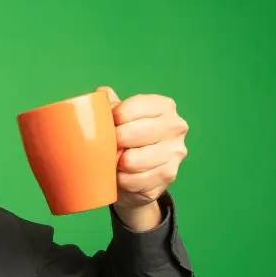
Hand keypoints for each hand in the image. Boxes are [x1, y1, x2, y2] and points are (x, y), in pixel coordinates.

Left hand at [97, 86, 188, 228]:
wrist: (137, 176)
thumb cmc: (126, 140)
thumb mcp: (118, 118)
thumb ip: (108, 103)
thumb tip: (99, 95)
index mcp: (164, 106)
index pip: (131, 108)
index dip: (113, 118)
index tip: (108, 125)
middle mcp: (175, 127)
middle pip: (129, 134)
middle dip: (112, 143)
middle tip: (109, 147)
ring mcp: (174, 153)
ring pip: (131, 161)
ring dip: (115, 164)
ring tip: (114, 162)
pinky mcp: (168, 176)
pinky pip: (133, 181)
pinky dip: (122, 181)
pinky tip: (122, 177)